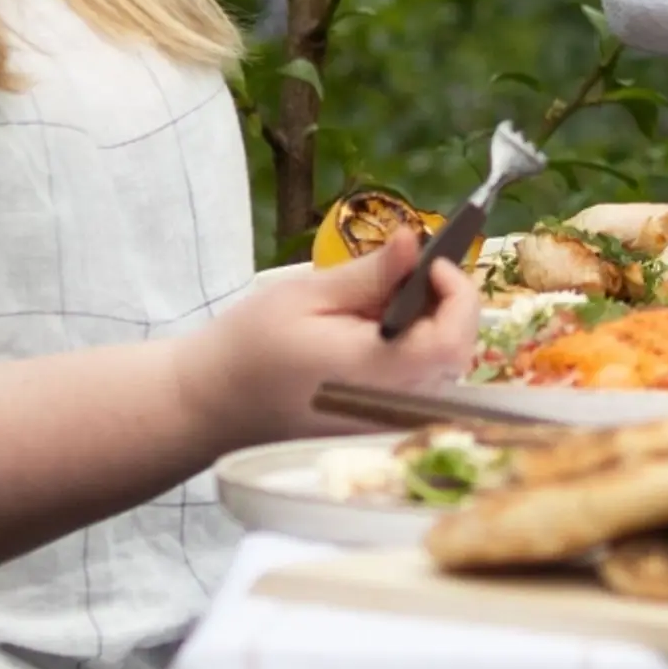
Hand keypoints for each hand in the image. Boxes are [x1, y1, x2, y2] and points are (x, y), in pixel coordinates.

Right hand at [175, 231, 477, 449]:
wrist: (211, 404)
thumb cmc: (248, 348)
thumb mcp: (306, 296)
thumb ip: (369, 275)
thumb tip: (414, 241)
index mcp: (375, 374)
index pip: (452, 338)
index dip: (456, 293)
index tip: (430, 261)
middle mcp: (390, 407)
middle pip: (456, 354)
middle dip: (446, 305)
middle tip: (406, 274)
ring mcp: (386, 424)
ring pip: (443, 371)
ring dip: (430, 327)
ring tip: (383, 303)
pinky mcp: (377, 428)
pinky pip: (421, 387)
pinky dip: (415, 352)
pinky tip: (377, 335)